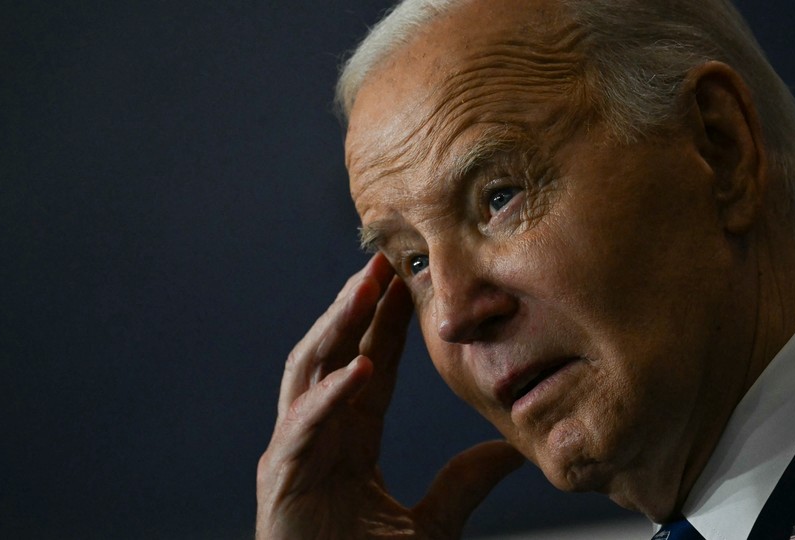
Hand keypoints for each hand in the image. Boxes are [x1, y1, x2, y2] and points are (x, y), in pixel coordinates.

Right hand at [256, 253, 524, 538]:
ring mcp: (296, 452)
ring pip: (309, 373)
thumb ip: (466, 483)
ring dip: (336, 329)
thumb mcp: (434, 522)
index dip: (388, 322)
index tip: (409, 281)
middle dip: (357, 306)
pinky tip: (361, 368)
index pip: (371, 363)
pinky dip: (330, 396)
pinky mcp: (282, 479)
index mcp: (351, 438)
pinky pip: (304, 427)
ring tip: (364, 290)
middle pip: (336, 353)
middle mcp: (319, 435)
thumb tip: (512, 451)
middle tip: (383, 261)